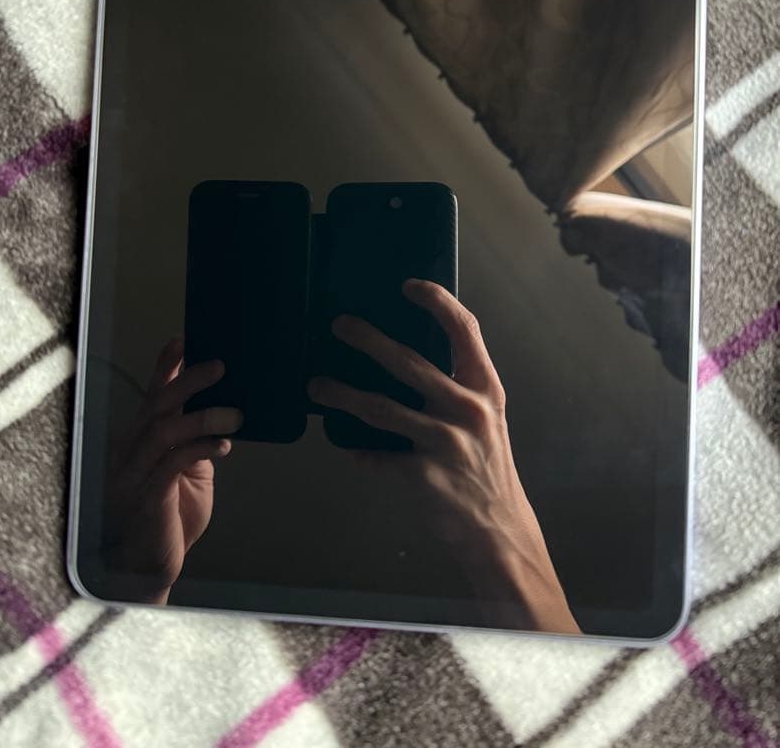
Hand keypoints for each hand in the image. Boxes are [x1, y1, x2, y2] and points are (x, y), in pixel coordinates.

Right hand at [102, 338, 241, 604]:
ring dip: (203, 416)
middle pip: (158, 404)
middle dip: (189, 380)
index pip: (152, 395)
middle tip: (221, 365)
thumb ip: (195, 439)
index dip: (166, 367)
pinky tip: (224, 444)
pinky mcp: (148, 497)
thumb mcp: (186, 470)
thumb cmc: (170, 517)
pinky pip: (172, 464)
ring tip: (235, 413)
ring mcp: (135, 474)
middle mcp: (132, 451)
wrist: (148, 568)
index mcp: (140, 440)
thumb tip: (223, 408)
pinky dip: (200, 448)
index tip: (184, 339)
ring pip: (165, 430)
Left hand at [307, 280, 579, 634]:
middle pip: (409, 363)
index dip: (437, 302)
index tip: (408, 285)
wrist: (501, 532)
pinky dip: (360, 454)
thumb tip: (404, 358)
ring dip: (343, 395)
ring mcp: (447, 443)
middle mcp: (468, 410)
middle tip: (340, 325)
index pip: (465, 330)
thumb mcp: (484, 420)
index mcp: (485, 389)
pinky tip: (346, 450)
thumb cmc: (488, 469)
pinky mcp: (425, 477)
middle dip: (368, 340)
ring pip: (382, 409)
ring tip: (316, 386)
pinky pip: (379, 459)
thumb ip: (456, 390)